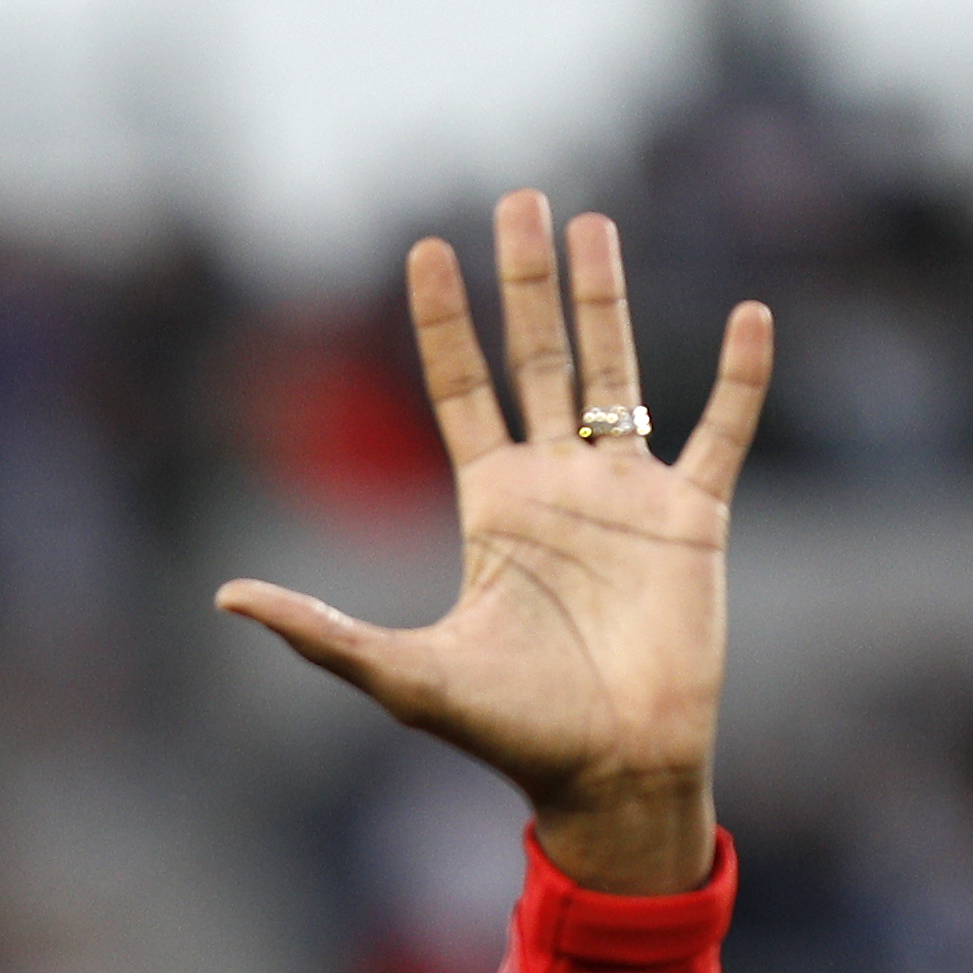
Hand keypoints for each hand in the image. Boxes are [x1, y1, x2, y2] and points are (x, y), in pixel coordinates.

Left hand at [217, 193, 770, 895]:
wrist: (609, 773)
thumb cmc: (509, 733)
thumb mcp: (400, 673)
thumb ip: (319, 627)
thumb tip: (223, 595)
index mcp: (491, 505)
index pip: (460, 388)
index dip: (444, 320)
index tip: (426, 247)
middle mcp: (557, 484)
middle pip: (537, 357)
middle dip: (526, 281)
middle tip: (518, 199)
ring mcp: (628, 494)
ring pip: (618, 371)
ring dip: (608, 299)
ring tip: (594, 223)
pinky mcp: (694, 519)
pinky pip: (723, 431)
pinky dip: (740, 377)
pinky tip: (748, 315)